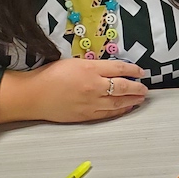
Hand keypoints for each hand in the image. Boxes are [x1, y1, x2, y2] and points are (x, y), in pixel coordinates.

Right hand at [0, 59, 147, 123]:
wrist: (33, 95)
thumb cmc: (49, 75)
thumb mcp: (73, 62)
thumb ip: (93, 66)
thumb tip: (110, 70)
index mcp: (90, 69)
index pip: (119, 68)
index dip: (133, 70)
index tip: (141, 71)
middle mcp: (94, 86)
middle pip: (123, 87)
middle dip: (137, 87)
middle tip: (145, 88)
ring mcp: (91, 102)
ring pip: (118, 102)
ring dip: (132, 100)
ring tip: (141, 98)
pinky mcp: (86, 115)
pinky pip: (108, 113)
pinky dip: (120, 111)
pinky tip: (126, 108)